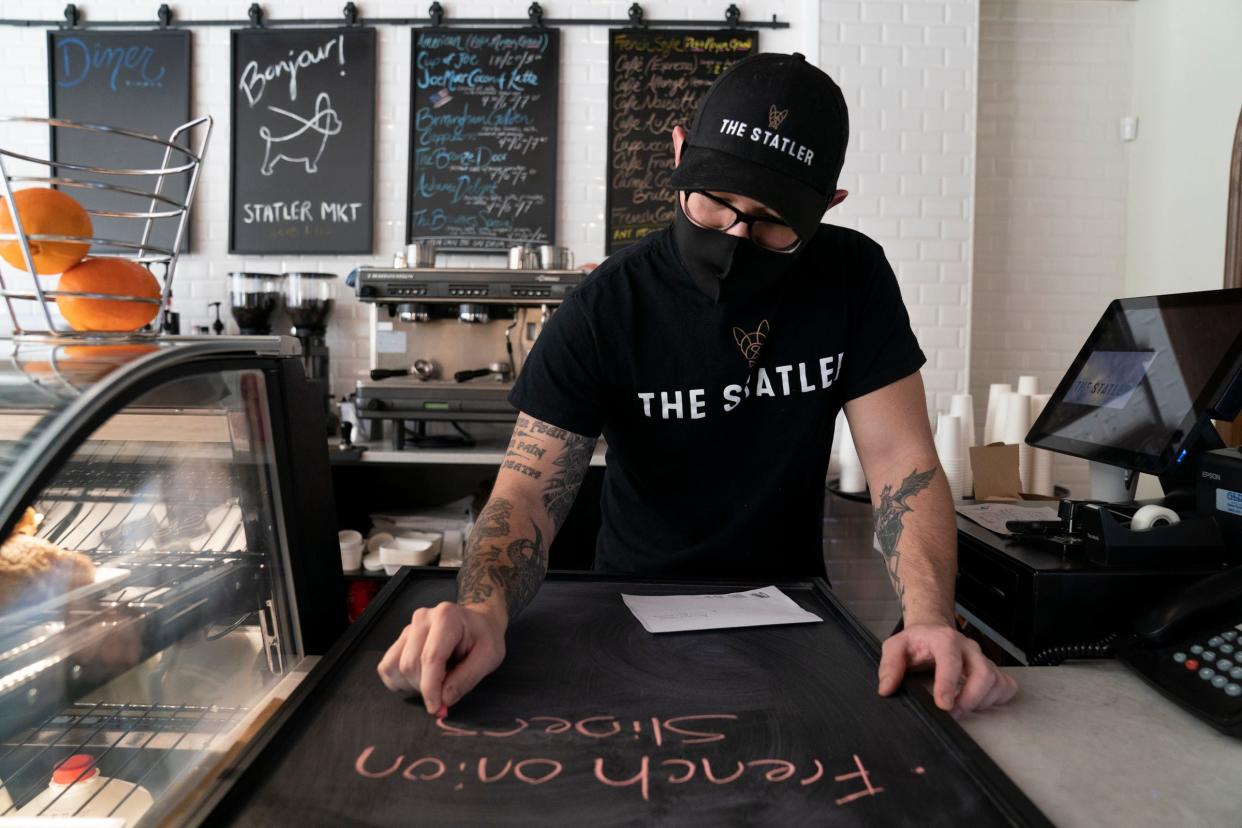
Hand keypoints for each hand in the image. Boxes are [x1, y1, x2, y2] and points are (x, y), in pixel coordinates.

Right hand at [377, 601, 505, 712]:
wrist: (478, 623)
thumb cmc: (485, 638)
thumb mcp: (489, 657)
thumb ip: (467, 679)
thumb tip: (443, 699)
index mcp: (446, 617)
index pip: (430, 658)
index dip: (431, 688)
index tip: (436, 708)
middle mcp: (422, 619)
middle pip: (410, 664)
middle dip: (425, 688)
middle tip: (445, 693)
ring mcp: (408, 628)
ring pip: (395, 666)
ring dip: (411, 685)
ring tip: (435, 682)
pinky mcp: (400, 639)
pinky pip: (387, 667)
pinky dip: (400, 681)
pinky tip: (420, 679)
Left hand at [877, 623, 1017, 716]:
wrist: (933, 630)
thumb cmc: (915, 642)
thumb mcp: (895, 647)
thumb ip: (889, 666)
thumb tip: (886, 690)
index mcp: (944, 640)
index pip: (951, 660)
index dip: (949, 684)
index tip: (944, 706)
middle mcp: (968, 648)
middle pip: (983, 673)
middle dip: (970, 699)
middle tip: (953, 714)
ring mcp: (983, 658)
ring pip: (996, 682)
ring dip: (982, 702)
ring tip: (962, 708)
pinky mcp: (993, 668)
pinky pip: (1006, 686)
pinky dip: (998, 699)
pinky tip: (980, 702)